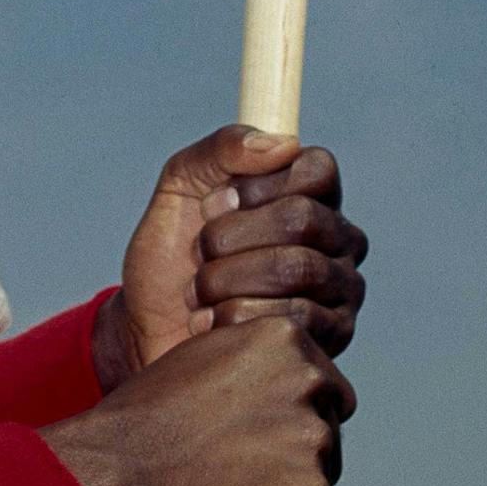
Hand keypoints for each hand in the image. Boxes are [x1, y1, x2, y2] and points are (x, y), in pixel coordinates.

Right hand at [45, 313, 353, 485]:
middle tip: (240, 478)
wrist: (113, 473)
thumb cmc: (141, 423)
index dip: (294, 419)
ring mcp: (312, 447)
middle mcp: (310, 386)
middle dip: (294, 460)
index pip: (325, 389)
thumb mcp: (198, 360)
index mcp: (285, 341)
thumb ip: (246, 367)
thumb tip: (265, 390)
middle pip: (326, 436)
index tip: (260, 439)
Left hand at [101, 127, 367, 383]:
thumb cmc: (168, 260)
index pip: (317, 169)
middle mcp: (338, 242)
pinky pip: (290, 321)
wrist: (146, 334)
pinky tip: (213, 326)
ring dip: (225, 280)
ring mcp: (341, 293)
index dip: (256, 186)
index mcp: (312, 197)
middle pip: (300, 219)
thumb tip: (281, 144)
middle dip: (228, 238)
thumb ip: (223, 150)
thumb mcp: (180, 187)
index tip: (213, 205)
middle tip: (199, 256)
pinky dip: (233, 320)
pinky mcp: (330, 341)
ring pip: (294, 269)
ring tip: (200, 294)